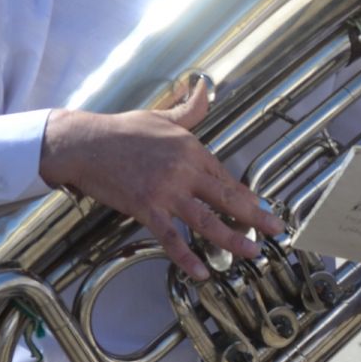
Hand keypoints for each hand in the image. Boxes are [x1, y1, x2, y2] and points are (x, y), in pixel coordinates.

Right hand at [39, 79, 278, 280]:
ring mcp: (166, 191)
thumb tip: (204, 89)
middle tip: (275, 230)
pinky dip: (187, 258)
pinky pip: (170, 238)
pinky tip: (202, 272)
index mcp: (191, 149)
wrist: (84, 143)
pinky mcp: (146, 208)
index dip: (246, 195)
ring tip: (251, 253)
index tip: (263, 208)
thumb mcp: (160, 116)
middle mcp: (184, 170)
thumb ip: (188, 110)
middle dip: (255, 217)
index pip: (225, 177)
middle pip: (226, 198)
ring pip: (206, 221)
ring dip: (232, 239)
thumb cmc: (121, 130)